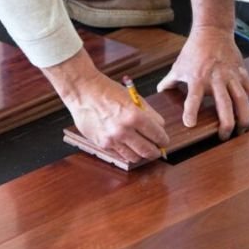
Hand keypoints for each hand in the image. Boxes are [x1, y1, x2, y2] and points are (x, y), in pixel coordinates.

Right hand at [43, 48, 168, 162]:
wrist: (84, 91)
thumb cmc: (108, 91)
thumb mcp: (134, 98)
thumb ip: (148, 114)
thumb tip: (159, 128)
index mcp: (135, 116)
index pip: (158, 135)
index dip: (163, 140)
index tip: (164, 141)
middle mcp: (124, 130)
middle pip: (148, 151)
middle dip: (156, 152)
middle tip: (157, 150)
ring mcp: (112, 139)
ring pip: (135, 157)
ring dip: (141, 154)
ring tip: (142, 149)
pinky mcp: (102, 144)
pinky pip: (120, 154)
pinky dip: (127, 152)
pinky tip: (128, 146)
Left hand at [157, 26, 248, 139]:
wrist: (213, 31)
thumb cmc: (193, 51)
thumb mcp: (178, 66)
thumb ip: (168, 82)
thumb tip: (159, 93)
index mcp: (198, 78)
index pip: (193, 97)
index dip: (191, 110)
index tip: (190, 124)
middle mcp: (216, 79)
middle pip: (224, 103)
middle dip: (226, 122)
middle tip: (224, 137)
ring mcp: (232, 76)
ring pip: (242, 100)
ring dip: (244, 117)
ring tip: (243, 131)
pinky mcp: (243, 74)